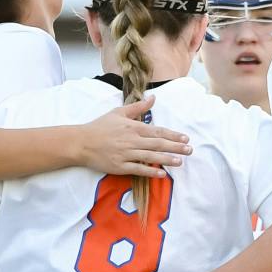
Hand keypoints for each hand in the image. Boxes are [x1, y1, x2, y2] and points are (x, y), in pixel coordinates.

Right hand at [77, 97, 191, 178]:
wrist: (81, 142)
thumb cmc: (100, 127)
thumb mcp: (118, 112)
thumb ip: (138, 107)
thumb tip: (153, 97)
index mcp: (133, 127)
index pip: (157, 131)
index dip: (173, 135)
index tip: (186, 138)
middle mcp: (132, 140)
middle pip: (158, 143)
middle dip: (176, 147)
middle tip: (190, 150)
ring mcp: (126, 154)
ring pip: (150, 156)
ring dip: (167, 159)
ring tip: (180, 161)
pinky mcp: (120, 166)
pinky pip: (138, 169)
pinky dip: (150, 171)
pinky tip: (162, 174)